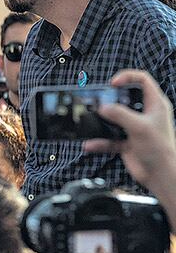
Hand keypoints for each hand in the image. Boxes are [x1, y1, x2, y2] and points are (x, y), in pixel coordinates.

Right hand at [83, 69, 175, 196]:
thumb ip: (119, 114)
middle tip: (99, 101)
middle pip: (124, 98)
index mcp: (155, 105)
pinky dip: (99, 142)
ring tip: (91, 120)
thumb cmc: (161, 150)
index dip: (127, 77)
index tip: (112, 83)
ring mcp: (134, 128)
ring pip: (114, 119)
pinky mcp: (126, 142)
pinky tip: (90, 144)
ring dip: (101, 121)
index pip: (142, 80)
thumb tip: (102, 107)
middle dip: (110, 99)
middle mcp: (144, 114)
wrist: (161, 175)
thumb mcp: (140, 127)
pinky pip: (108, 139)